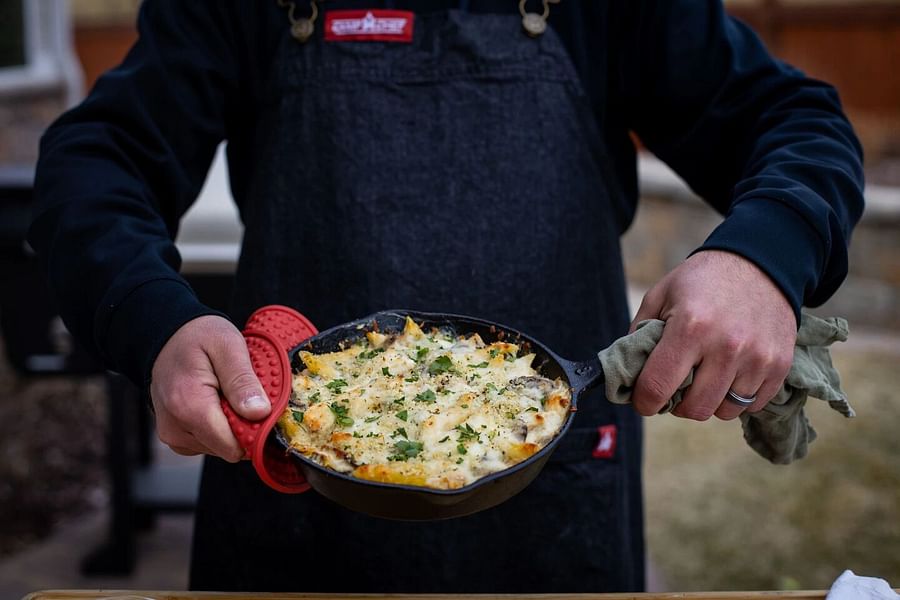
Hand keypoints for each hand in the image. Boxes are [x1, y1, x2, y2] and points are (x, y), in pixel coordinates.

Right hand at [150, 315, 270, 461]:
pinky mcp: (175, 437)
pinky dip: (219, 426)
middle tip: (241, 394)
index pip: (232, 446)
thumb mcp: (228, 347)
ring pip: (220, 448)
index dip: (254, 431)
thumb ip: (242, 381)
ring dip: (231, 425)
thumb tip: (260, 413)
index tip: (262, 408)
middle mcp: (175, 427)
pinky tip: (216, 402)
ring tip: (226, 394)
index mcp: (189, 406)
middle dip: (243, 425)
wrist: (170, 336)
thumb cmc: (199, 337)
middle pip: (227, 449)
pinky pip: (208, 443)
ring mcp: (172, 435)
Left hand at [630, 250, 795, 420]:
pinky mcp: (779, 366)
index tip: (643, 399)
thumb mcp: (661, 295)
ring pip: (724, 411)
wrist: (761, 262)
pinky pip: (752, 405)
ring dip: (708, 401)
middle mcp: (726, 346)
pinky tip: (729, 374)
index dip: (643, 402)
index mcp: (690, 327)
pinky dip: (736, 398)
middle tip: (675, 387)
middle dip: (677, 405)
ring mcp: (757, 358)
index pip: (657, 388)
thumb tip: (627, 373)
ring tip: (704, 377)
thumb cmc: (702, 281)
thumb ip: (638, 335)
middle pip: (694, 409)